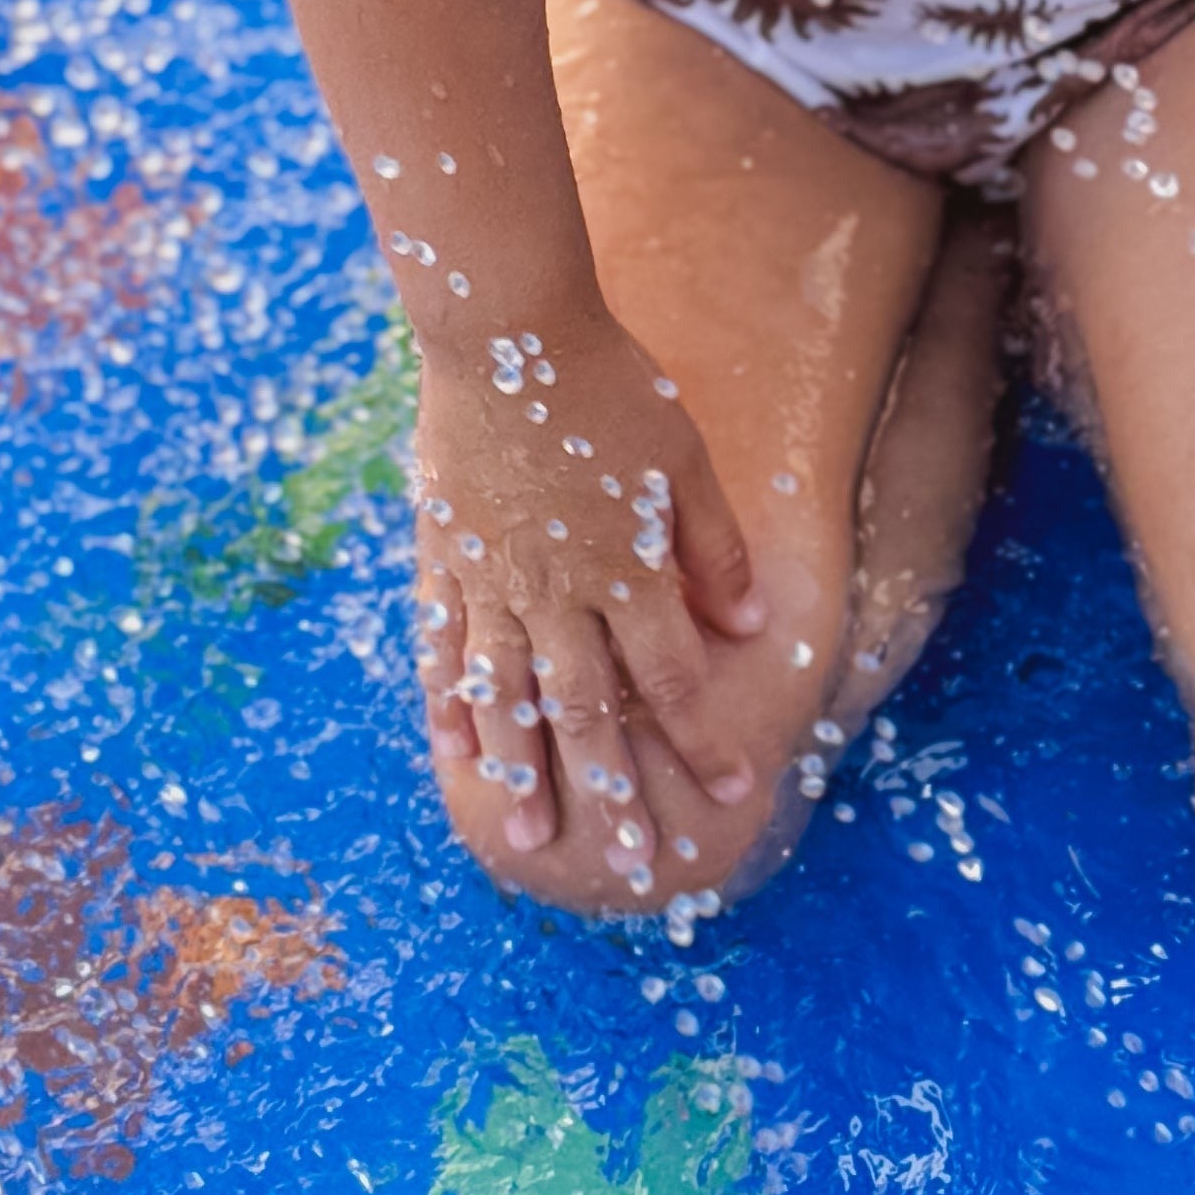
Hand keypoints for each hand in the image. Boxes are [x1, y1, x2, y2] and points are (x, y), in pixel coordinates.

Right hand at [408, 315, 762, 895]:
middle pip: (589, 714)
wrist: (506, 330)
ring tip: (527, 840)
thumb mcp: (685, 459)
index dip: (704, 740)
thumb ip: (714, 548)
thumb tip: (750, 628)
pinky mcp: (446, 561)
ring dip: (522, 773)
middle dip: (613, 792)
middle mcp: (559, 592)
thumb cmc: (610, 384)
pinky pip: (444, 650)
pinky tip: (453, 753)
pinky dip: (450, 706)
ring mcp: (494, 582)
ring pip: (509, 699)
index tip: (736, 792)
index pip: (673, 679)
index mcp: (628, 568)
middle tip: (628, 863)